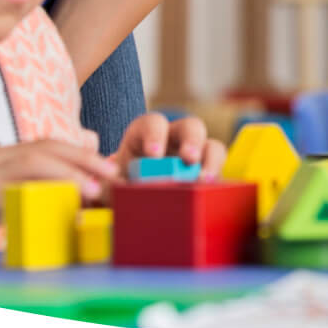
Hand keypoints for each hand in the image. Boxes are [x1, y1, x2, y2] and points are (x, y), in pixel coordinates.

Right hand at [0, 140, 117, 255]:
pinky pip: (9, 190)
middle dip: (84, 159)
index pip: (52, 146)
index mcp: (8, 156)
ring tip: (93, 189)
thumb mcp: (7, 195)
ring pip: (32, 163)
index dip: (85, 155)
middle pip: (47, 148)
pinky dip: (36, 195)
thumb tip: (76, 179)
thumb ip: (36, 184)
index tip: (113, 170)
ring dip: (67, 173)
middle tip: (113, 175)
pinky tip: (55, 205)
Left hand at [111, 112, 226, 192]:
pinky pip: (218, 174)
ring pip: (212, 147)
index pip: (153, 124)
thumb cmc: (118, 188)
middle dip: (192, 140)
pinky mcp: (207, 175)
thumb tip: (108, 193)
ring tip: (205, 180)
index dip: (154, 135)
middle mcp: (174, 139)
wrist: (129, 203)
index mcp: (146, 134)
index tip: (153, 154)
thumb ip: (108, 188)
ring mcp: (195, 156)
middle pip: (190, 127)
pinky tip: (210, 195)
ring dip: (211, 161)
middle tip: (189, 159)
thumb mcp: (109, 186)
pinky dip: (217, 182)